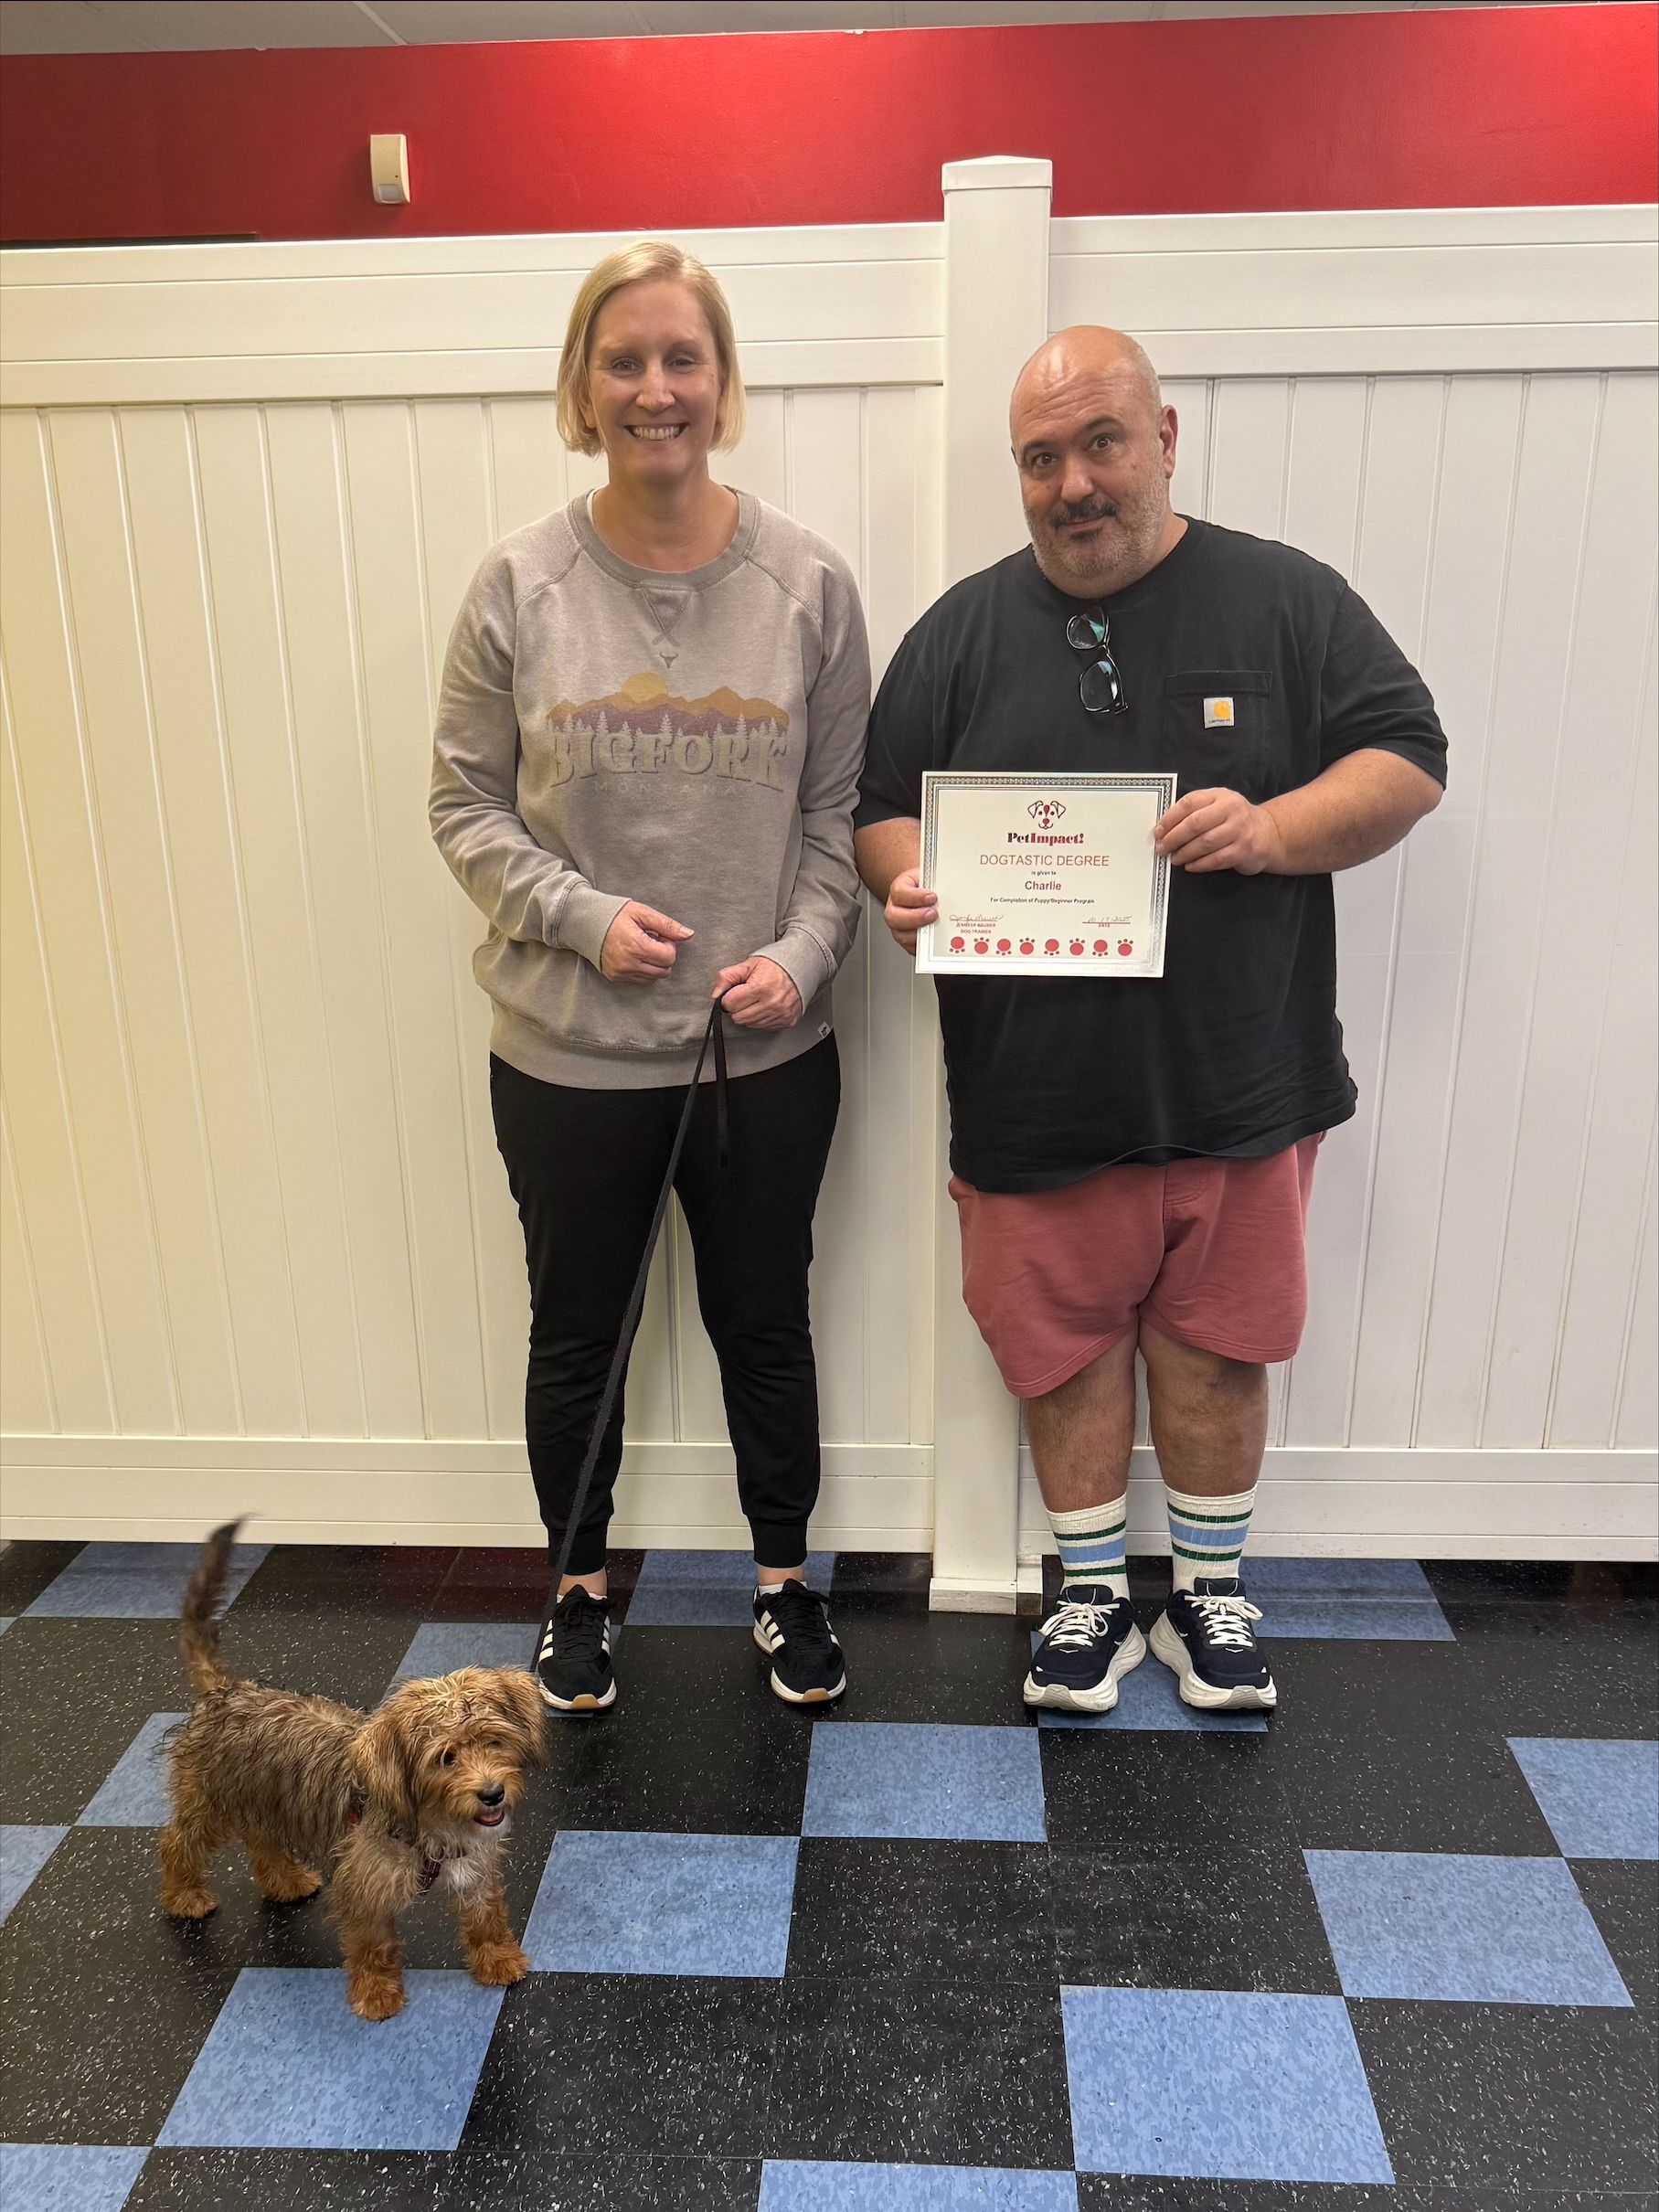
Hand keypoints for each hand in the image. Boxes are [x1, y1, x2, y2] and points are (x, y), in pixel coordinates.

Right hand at [599, 902, 692, 982]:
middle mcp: (628, 963)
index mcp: (636, 946)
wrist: (585, 922)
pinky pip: (640, 980)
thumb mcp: (642, 913)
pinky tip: (634, 954)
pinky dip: (643, 969)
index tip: (658, 936)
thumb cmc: (615, 914)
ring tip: (642, 947)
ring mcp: (621, 972)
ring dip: (654, 964)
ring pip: (653, 978)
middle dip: (663, 956)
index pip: (669, 957)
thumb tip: (689, 934)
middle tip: (651, 941)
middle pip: (664, 970)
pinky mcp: (615, 977)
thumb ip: (667, 925)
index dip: (668, 945)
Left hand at [712, 956, 802, 1030]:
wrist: (800, 970)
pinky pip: (763, 1027)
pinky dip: (760, 1018)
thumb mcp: (748, 965)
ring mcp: (780, 1014)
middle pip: (738, 1017)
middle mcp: (772, 1002)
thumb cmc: (774, 967)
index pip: (729, 1004)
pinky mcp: (787, 1021)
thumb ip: (727, 977)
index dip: (728, 998)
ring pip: (749, 1024)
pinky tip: (765, 1006)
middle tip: (745, 996)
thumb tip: (716, 994)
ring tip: (757, 1000)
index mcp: (761, 986)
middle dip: (737, 1007)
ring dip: (748, 1014)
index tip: (735, 992)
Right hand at [882, 869, 937, 955]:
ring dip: (920, 934)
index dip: (915, 896)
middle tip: (933, 914)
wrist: (926, 894)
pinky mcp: (908, 941)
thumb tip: (952, 889)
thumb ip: (936, 882)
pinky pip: (913, 948)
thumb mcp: (930, 877)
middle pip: (893, 917)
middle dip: (915, 917)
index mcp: (899, 890)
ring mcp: (899, 927)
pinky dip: (925, 947)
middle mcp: (895, 910)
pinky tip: (936, 941)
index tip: (932, 897)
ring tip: (936, 928)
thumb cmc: (928, 886)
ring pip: (902, 935)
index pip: (899, 892)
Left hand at [1155, 788, 1285, 874]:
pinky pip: (1217, 859)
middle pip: (1195, 823)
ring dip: (1185, 853)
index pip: (1189, 803)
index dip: (1169, 818)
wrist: (1268, 832)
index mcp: (1219, 795)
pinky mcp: (1244, 849)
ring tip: (1174, 859)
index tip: (1157, 831)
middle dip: (1174, 838)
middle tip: (1162, 848)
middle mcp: (1231, 809)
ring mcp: (1239, 829)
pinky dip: (1200, 864)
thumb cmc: (1233, 820)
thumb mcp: (1217, 806)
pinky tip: (1190, 866)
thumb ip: (1195, 811)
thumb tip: (1164, 828)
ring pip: (1205, 843)